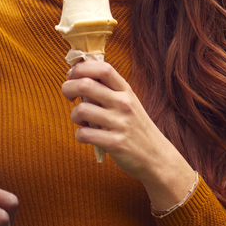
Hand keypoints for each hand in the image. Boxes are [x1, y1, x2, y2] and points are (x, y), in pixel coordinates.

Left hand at [60, 59, 196, 211]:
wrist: (157, 156)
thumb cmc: (135, 126)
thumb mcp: (128, 102)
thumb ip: (107, 89)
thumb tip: (76, 75)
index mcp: (125, 90)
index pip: (102, 68)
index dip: (81, 68)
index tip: (72, 75)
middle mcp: (123, 104)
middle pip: (86, 85)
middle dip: (68, 88)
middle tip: (68, 96)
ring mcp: (120, 123)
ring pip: (81, 110)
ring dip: (74, 115)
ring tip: (80, 120)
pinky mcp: (115, 143)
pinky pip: (84, 134)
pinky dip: (79, 135)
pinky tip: (86, 136)